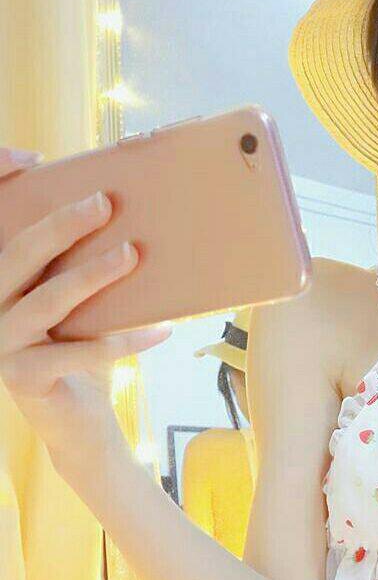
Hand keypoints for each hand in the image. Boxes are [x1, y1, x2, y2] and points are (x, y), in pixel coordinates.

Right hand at [0, 146, 170, 460]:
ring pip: (48, 299)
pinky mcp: (22, 377)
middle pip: (20, 252)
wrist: (77, 420)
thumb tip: (122, 211)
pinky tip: (160, 329)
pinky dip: (122, 340)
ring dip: (93, 275)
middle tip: (105, 203)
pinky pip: (76, 352)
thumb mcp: (77, 299)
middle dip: (63, 224)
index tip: (31, 159)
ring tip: (132, 255)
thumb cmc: (79, 347)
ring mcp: (0, 341)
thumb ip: (77, 262)